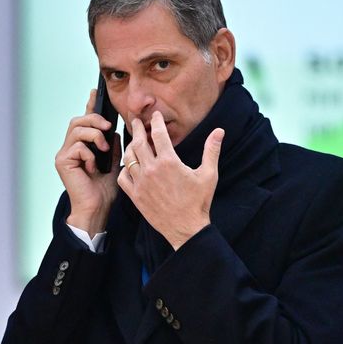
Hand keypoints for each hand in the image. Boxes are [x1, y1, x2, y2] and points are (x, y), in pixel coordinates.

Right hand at [54, 89, 121, 233]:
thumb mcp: (115, 163)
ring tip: (103, 148)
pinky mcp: (62, 162)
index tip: (95, 92)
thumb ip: (114, 146)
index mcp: (83, 147)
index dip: (90, 106)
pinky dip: (89, 154)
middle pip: (78, 121)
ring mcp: (64, 154)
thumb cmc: (105, 190)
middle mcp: (70, 148)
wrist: (98, 209)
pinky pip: (77, 146)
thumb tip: (116, 130)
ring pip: (77, 130)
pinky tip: (93, 167)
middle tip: (108, 128)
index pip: (85, 121)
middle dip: (95, 120)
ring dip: (94, 135)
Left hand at [117, 111, 223, 249]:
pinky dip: (125, 169)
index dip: (156, 121)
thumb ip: (211, 150)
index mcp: (169, 162)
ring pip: (129, 158)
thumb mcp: (209, 175)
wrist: (186, 228)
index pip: (158, 133)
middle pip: (139, 142)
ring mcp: (141, 183)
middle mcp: (152, 170)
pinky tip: (130, 166)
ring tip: (133, 141)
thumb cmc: (199, 202)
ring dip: (130, 147)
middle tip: (136, 121)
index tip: (155, 115)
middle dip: (137, 128)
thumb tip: (219, 131)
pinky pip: (123, 177)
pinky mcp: (136, 196)